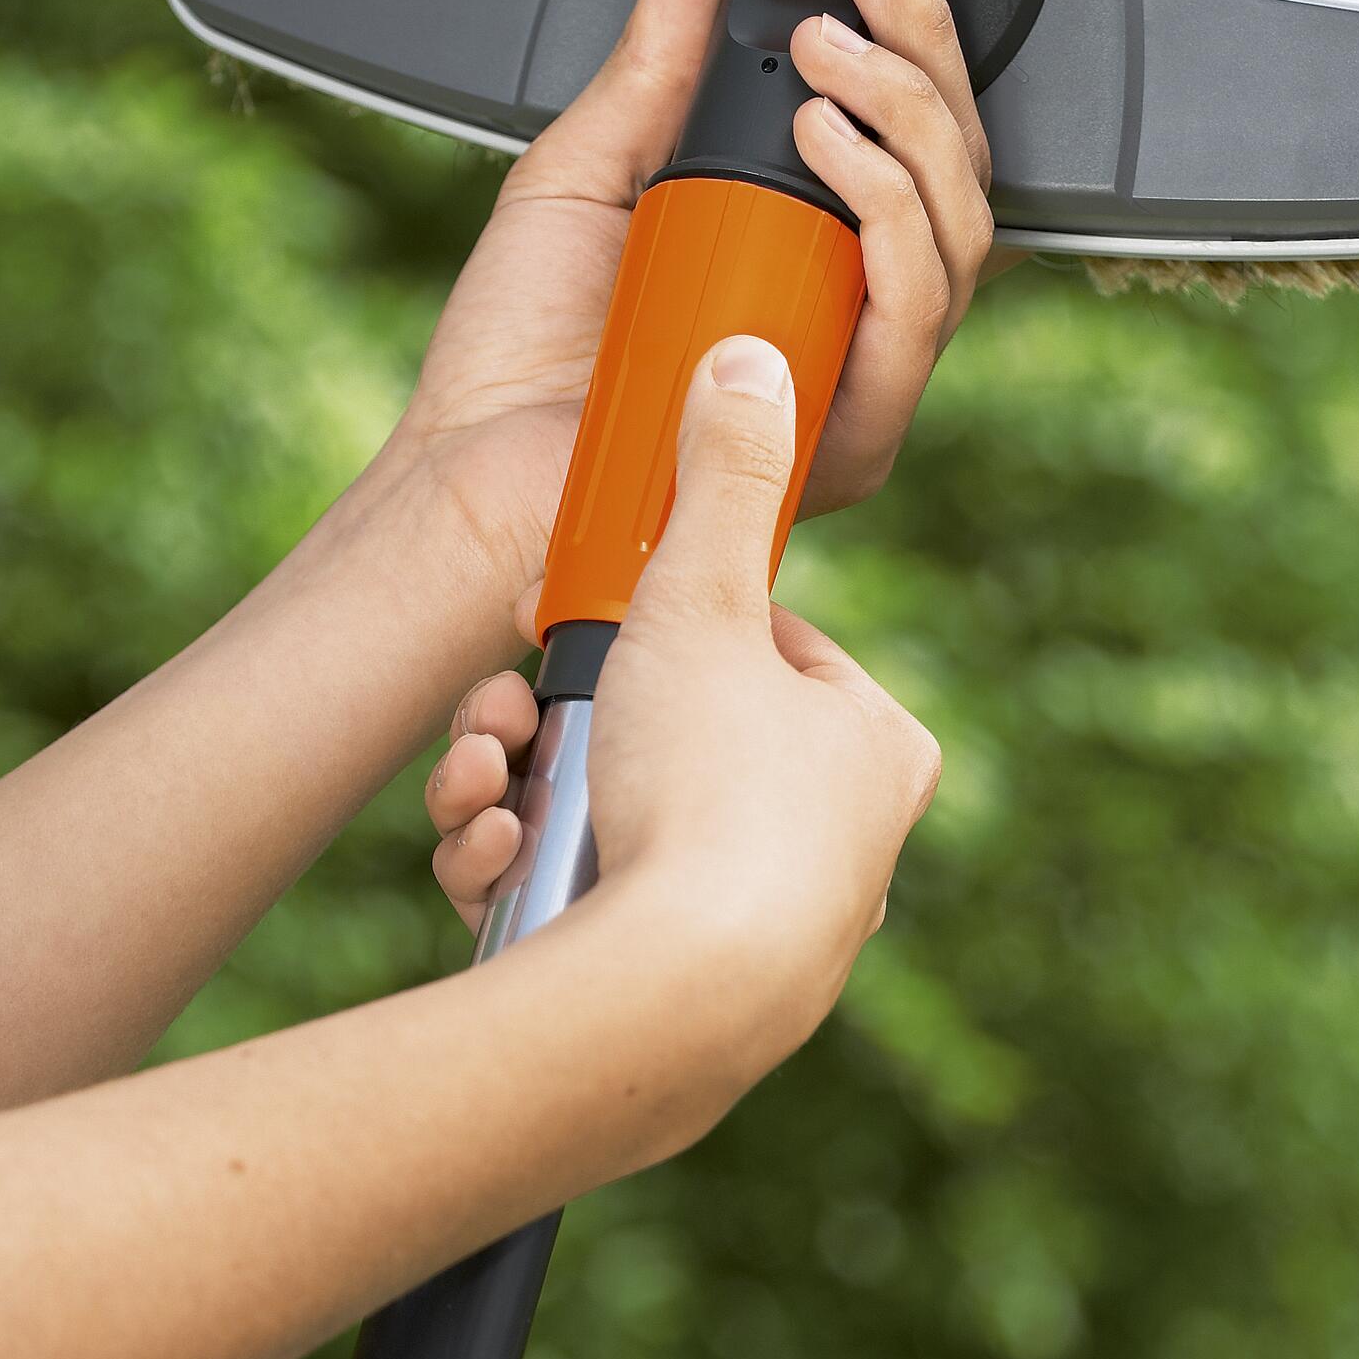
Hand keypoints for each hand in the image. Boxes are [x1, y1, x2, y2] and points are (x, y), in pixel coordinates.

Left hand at [387, 0, 997, 614]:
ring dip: (904, 119)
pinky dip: (887, 220)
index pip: (903, 130)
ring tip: (820, 59)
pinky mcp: (848, 433)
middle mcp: (846, 310)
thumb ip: (656, 54)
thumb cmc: (515, 362)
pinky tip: (827, 151)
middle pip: (955, 167)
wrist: (466, 481)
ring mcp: (856, 373)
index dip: (906, 25)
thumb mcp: (589, 165)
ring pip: (960, 232)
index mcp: (803, 249)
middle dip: (920, 44)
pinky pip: (915, 319)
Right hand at [428, 340, 939, 1102]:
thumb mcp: (699, 598)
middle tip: (504, 711)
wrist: (669, 996)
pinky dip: (525, 873)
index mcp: (873, 747)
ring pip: (611, 820)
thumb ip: (721, 475)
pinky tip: (492, 860)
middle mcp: (838, 845)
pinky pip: (590, 907)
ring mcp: (764, 930)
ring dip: (519, 788)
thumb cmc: (708, 791)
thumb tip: (752, 359)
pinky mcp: (687, 999)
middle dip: (555, 719)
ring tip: (485, 781)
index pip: (757, 646)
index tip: (584, 622)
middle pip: (664, 733)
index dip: (657, 624)